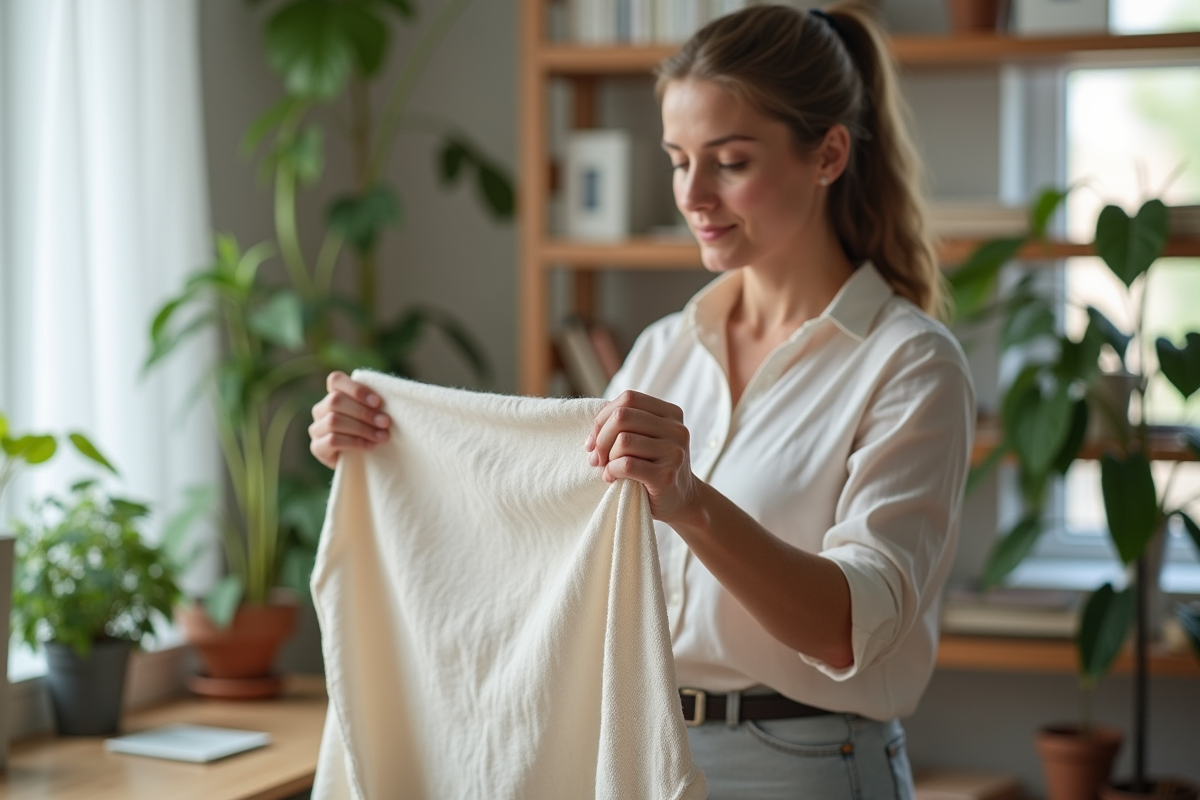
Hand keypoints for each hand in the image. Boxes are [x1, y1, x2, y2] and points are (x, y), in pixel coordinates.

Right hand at [308, 371, 390, 467]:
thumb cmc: (370, 431)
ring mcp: (316, 428)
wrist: (360, 462)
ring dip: (361, 428)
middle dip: (364, 412)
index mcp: (333, 395)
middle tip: (385, 422)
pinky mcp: (317, 447)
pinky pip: (332, 440)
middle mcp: (321, 409)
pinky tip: (369, 446)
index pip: (335, 380)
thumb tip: (390, 399)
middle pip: (335, 400)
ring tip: (381, 436)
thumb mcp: (373, 415)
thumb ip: (374, 405)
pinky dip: (354, 442)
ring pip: (333, 421)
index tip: (378, 402)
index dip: (356, 388)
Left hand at [584, 390, 700, 523]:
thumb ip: (625, 426)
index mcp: (671, 413)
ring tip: (608, 468)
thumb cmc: (654, 467)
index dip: (604, 417)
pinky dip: (611, 471)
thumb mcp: (646, 439)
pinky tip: (612, 478)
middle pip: (622, 416)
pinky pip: (626, 465)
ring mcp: (674, 452)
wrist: (682, 501)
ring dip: (607, 457)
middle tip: (597, 457)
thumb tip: (592, 434)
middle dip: (601, 438)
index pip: (628, 398)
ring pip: (623, 440)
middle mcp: (676, 429)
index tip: (594, 440)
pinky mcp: (666, 476)